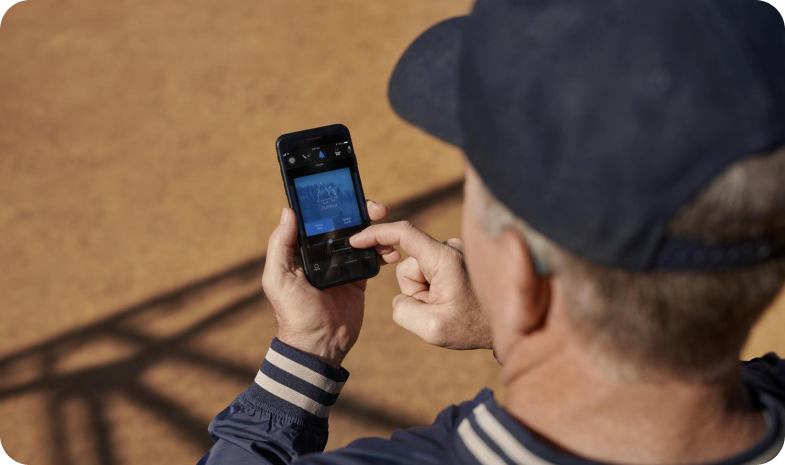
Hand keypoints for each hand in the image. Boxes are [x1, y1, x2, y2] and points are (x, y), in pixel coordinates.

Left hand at [261, 200, 398, 367]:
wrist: (319, 345)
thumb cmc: (293, 313)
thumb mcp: (278, 278)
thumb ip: (280, 245)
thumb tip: (288, 211)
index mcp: (301, 249)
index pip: (318, 218)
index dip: (333, 204)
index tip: (348, 194)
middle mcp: (321, 253)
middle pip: (344, 223)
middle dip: (362, 212)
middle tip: (378, 209)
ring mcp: (342, 265)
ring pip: (362, 237)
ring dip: (377, 230)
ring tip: (388, 231)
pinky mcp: (358, 278)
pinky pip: (373, 258)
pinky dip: (384, 251)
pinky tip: (391, 251)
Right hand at [350, 221, 491, 350]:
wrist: (509, 326)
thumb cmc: (474, 327)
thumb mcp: (431, 329)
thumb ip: (403, 310)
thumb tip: (402, 299)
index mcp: (445, 258)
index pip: (403, 233)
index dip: (375, 234)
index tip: (356, 241)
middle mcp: (452, 248)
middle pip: (409, 265)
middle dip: (415, 290)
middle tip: (438, 309)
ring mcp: (458, 252)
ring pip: (419, 271)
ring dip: (426, 293)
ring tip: (449, 307)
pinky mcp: (460, 259)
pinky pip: (432, 272)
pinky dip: (435, 289)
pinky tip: (455, 302)